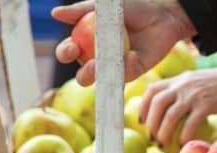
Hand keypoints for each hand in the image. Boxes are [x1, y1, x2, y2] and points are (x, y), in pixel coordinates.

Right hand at [52, 0, 196, 85]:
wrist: (162, 15)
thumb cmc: (132, 9)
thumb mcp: (104, 7)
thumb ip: (81, 11)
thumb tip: (55, 14)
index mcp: (87, 42)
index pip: (70, 52)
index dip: (66, 53)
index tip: (71, 48)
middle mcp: (99, 58)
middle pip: (84, 75)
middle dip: (83, 73)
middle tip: (90, 63)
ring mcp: (117, 67)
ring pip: (103, 80)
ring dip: (102, 76)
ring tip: (103, 66)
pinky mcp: (135, 72)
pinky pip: (126, 75)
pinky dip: (127, 66)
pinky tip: (132, 55)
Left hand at [139, 63, 216, 146]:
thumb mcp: (196, 80)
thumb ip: (182, 89)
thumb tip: (171, 105)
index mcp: (178, 79)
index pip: (152, 90)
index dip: (143, 106)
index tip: (142, 121)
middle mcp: (182, 85)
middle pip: (157, 104)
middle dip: (151, 123)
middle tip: (152, 137)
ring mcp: (194, 95)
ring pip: (170, 115)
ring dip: (163, 132)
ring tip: (163, 143)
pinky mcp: (206, 105)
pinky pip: (190, 123)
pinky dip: (184, 135)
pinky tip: (183, 143)